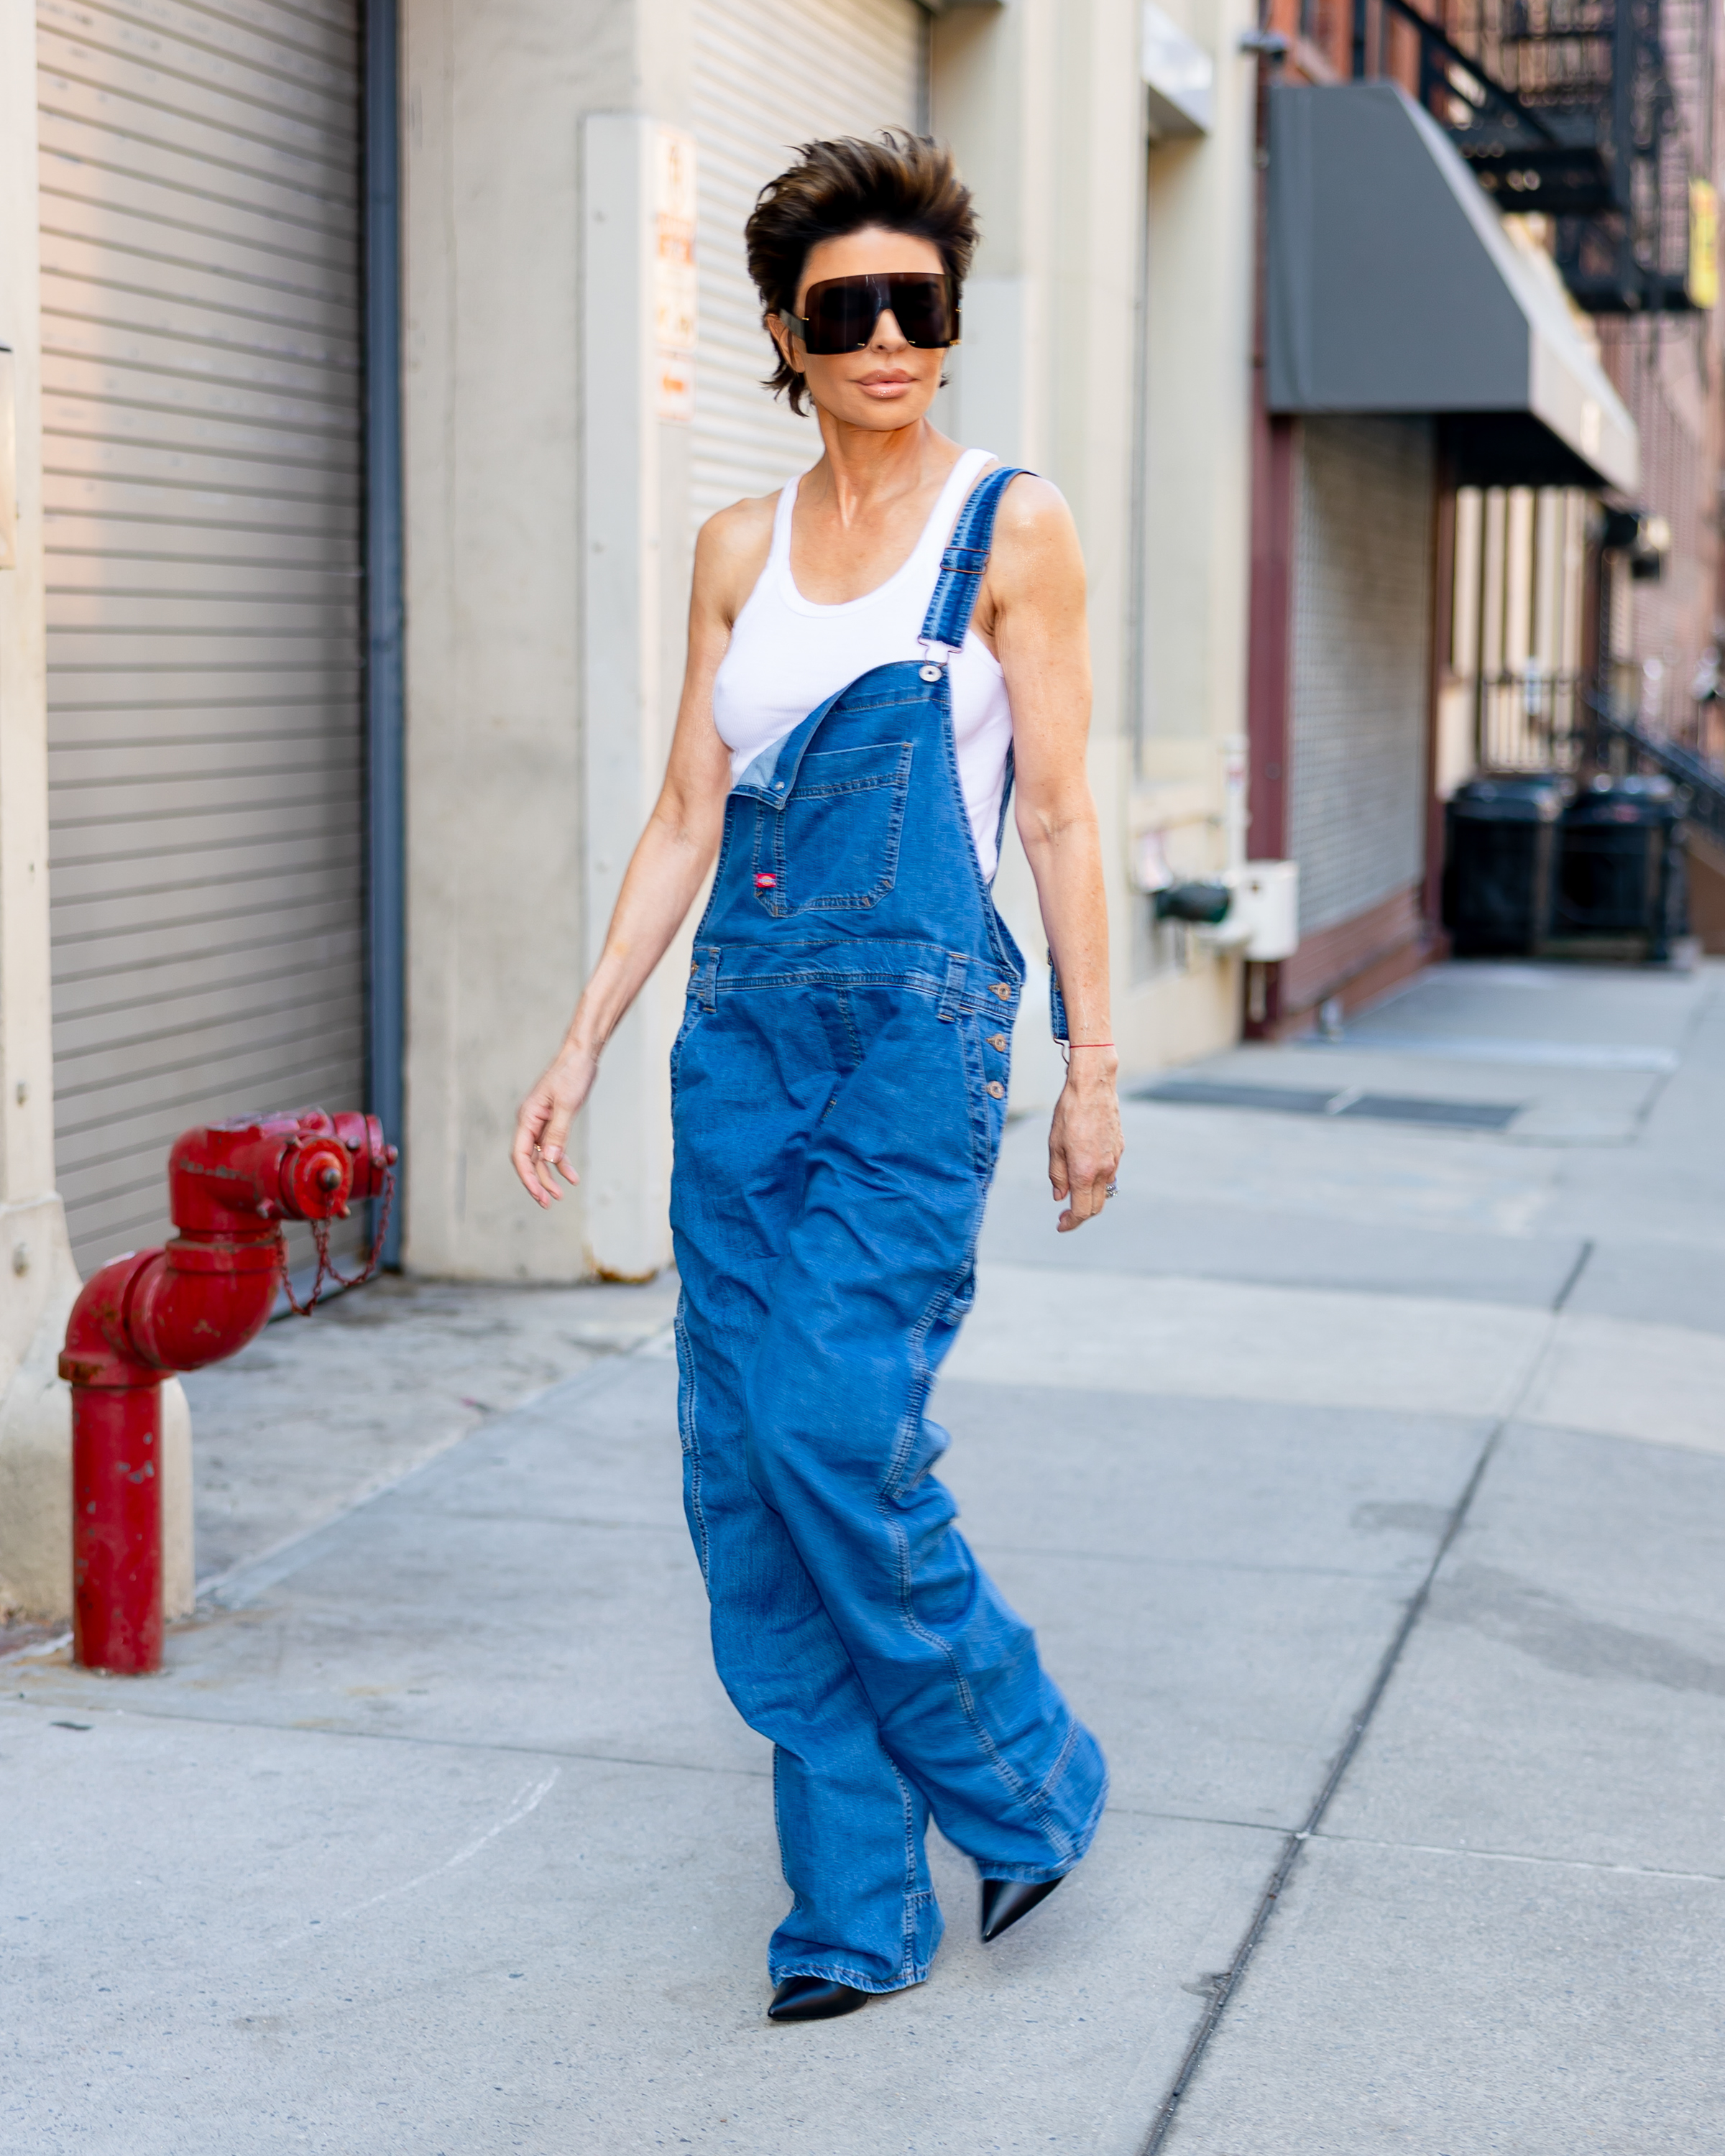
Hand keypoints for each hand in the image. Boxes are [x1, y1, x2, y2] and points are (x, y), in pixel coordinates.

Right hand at [511, 1045, 598, 1206]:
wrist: (582, 1055)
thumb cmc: (572, 1073)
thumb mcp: (568, 1104)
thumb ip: (559, 1133)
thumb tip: (551, 1160)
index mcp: (528, 1117)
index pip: (521, 1154)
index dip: (528, 1177)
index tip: (539, 1194)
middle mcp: (531, 1122)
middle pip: (528, 1159)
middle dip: (537, 1182)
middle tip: (548, 1203)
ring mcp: (542, 1122)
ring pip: (541, 1156)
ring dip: (549, 1176)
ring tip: (559, 1195)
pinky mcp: (554, 1121)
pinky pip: (554, 1147)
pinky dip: (562, 1162)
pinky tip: (571, 1176)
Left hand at [1048, 1062, 1122, 1231]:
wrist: (1093, 1087)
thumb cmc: (1069, 1113)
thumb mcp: (1054, 1145)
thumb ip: (1057, 1174)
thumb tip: (1060, 1196)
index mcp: (1085, 1172)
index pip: (1081, 1211)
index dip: (1070, 1223)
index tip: (1060, 1225)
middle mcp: (1104, 1170)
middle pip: (1096, 1206)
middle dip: (1081, 1215)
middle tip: (1064, 1213)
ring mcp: (1114, 1160)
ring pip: (1104, 1190)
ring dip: (1090, 1197)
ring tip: (1073, 1190)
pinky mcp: (1119, 1149)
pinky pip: (1109, 1173)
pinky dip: (1097, 1179)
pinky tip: (1085, 1168)